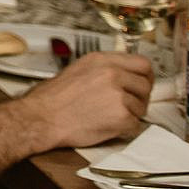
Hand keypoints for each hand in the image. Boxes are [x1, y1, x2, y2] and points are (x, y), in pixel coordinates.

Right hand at [16, 50, 152, 150]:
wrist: (42, 118)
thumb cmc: (53, 99)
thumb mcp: (77, 70)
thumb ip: (103, 69)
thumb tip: (122, 73)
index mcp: (100, 60)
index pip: (142, 63)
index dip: (144, 75)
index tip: (142, 82)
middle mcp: (112, 74)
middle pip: (146, 84)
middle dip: (140, 96)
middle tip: (129, 103)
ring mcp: (118, 94)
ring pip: (142, 106)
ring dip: (131, 114)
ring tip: (109, 115)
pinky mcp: (122, 116)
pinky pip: (136, 124)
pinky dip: (125, 128)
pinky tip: (108, 125)